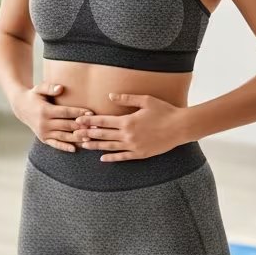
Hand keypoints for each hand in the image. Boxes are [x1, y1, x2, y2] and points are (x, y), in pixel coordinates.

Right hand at [13, 81, 94, 152]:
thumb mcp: (39, 88)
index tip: (90, 112)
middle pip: (66, 125)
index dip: (78, 112)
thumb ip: (50, 88)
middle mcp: (44, 123)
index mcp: (45, 111)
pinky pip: (55, 144)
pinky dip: (65, 147)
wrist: (21, 107)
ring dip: (77, 138)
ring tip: (90, 138)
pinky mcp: (43, 139)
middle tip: (96, 126)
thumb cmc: (34, 96)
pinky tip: (75, 149)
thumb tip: (61, 88)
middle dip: (81, 126)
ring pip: (63, 136)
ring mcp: (43, 132)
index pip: (65, 112)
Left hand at [71, 92, 190, 161]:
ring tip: (83, 145)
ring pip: (110, 147)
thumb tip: (110, 96)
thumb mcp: (146, 100)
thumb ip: (126, 98)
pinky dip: (111, 158)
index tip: (78, 120)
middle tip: (74, 134)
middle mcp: (128, 135)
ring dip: (95, 146)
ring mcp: (134, 146)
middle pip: (103, 134)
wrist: (180, 127)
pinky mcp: (140, 154)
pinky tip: (102, 158)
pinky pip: (122, 157)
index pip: (103, 121)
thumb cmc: (164, 111)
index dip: (89, 120)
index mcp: (128, 121)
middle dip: (87, 133)